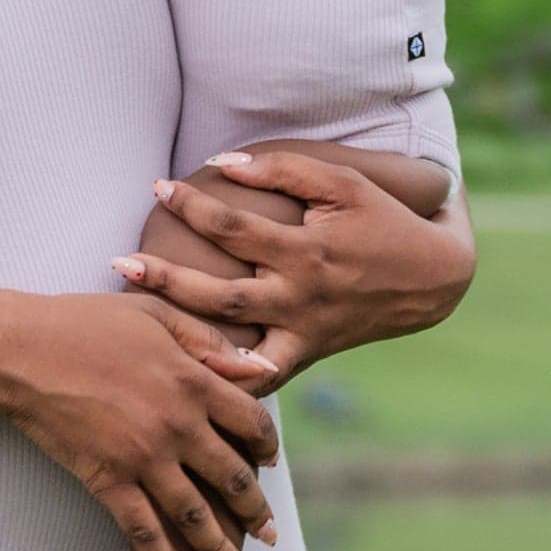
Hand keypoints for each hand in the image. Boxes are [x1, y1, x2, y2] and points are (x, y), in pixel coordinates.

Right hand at [0, 293, 279, 550]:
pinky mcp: (108, 480)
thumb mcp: (157, 315)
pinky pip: (143, 531)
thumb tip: (262, 367)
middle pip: (234, 478)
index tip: (272, 462)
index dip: (268, 446)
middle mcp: (178, 425)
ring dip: (221, 548)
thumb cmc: (85, 323)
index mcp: (194, 381)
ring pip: (196, 514)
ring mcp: (143, 457)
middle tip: (271, 535)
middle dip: (257, 511)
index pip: (253, 422)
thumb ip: (211, 342)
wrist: (21, 351)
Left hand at [115, 150, 474, 382]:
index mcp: (305, 251)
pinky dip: (227, 386)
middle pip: (219, 297)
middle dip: (167, 281)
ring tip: (139, 325)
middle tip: (119, 264)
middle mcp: (299, 297)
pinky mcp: (307, 354)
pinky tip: (187, 383)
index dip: (193, 205)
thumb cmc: (383, 220)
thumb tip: (221, 164)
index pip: (234, 227)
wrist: (431, 279)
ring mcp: (302, 332)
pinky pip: (262, 379)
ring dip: (184, 337)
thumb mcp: (343, 184)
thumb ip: (283, 171)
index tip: (158, 187)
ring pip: (234, 347)